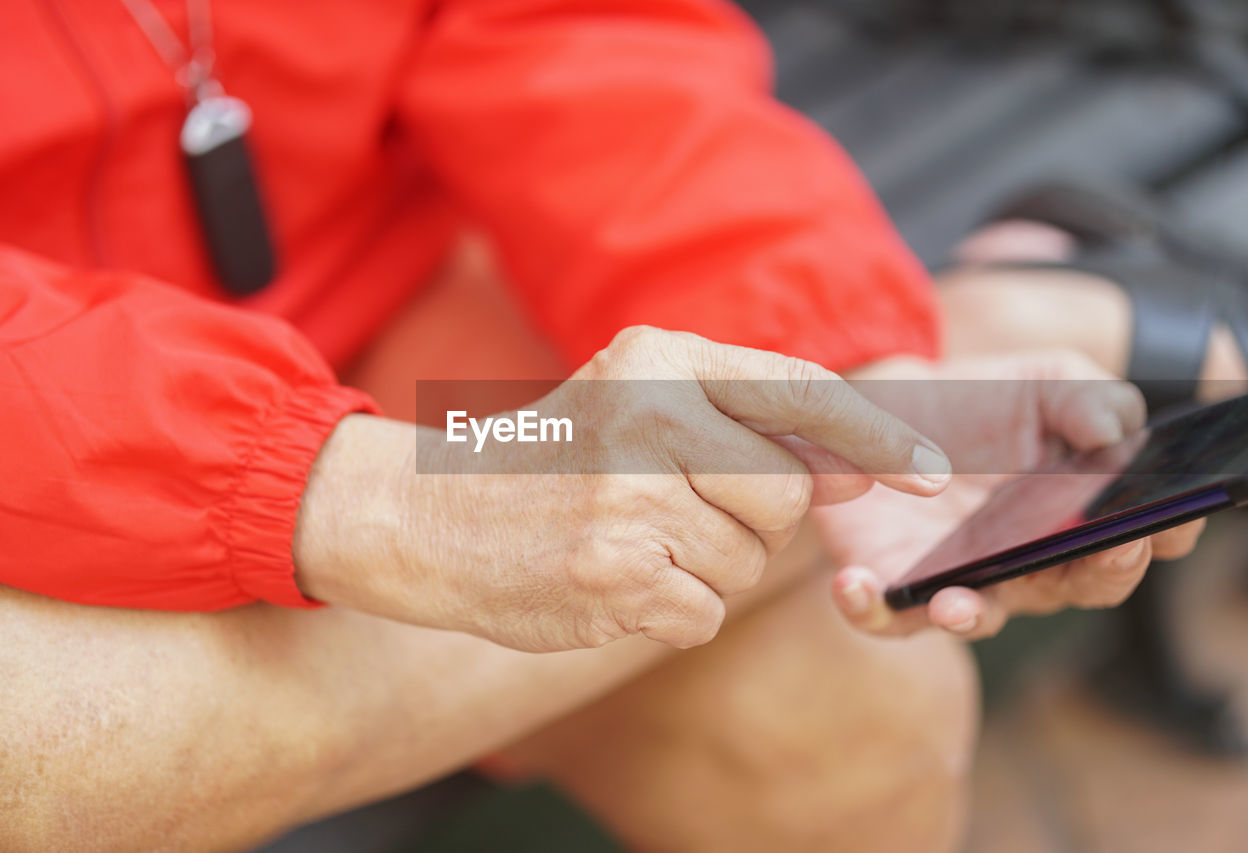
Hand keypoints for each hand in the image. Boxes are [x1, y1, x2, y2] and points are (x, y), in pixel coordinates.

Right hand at [294, 327, 954, 651]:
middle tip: (673, 512)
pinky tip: (610, 580)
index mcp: (658, 358)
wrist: (425, 516)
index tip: (930, 471)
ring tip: (628, 541)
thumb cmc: (548, 462)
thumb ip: (744, 427)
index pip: (799, 392)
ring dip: (703, 568)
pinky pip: (702, 610)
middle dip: (751, 522)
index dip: (876, 435)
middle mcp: (647, 415)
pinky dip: (670, 608)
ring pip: (747, 562)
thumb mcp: (635, 407)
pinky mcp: (614, 575)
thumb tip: (864, 469)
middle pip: (787, 496)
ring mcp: (628, 498)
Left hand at [814, 350, 1204, 639]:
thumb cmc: (981, 400)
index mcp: (1080, 517)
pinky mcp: (895, 583)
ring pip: (978, 615)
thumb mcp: (1043, 381)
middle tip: (1102, 551)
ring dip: (970, 614)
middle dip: (1095, 575)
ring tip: (952, 603)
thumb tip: (1113, 432)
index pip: (1136, 541)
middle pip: (1077, 586)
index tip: (1154, 526)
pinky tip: (856, 585)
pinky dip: (869, 609)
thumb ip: (1089, 398)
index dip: (1158, 539)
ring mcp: (962, 578)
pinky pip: (885, 615)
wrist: (888, 402)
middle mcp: (1030, 561)